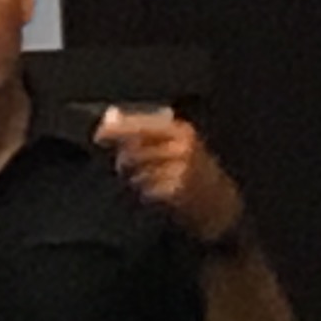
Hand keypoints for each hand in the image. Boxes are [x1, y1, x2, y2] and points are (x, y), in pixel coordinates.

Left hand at [96, 105, 242, 243]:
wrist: (222, 204)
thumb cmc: (194, 170)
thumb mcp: (175, 143)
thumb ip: (142, 129)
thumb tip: (110, 116)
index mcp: (180, 131)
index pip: (139, 125)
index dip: (115, 130)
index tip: (98, 136)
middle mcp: (182, 147)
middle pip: (133, 152)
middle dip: (122, 162)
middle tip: (125, 168)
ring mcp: (182, 170)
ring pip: (137, 173)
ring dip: (134, 180)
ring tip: (147, 183)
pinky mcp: (179, 192)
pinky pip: (146, 191)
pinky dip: (145, 194)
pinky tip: (157, 195)